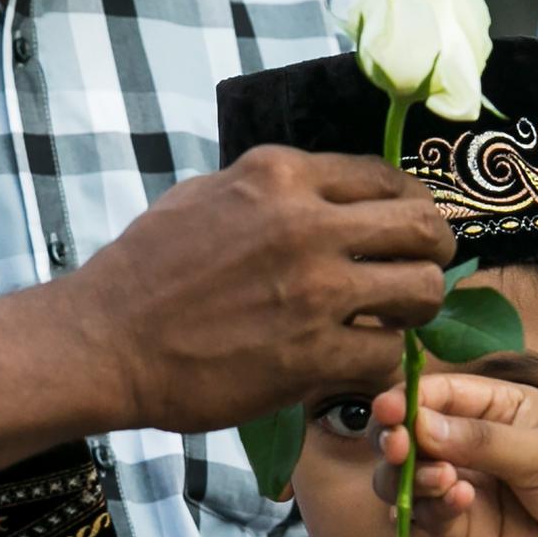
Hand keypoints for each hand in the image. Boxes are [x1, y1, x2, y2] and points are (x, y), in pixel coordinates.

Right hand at [67, 145, 454, 432]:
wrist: (103, 342)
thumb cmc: (146, 268)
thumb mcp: (209, 194)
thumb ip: (276, 190)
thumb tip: (330, 195)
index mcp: (281, 175)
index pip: (385, 175)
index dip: (411, 204)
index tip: (408, 228)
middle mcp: (306, 223)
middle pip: (422, 226)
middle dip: (434, 251)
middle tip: (421, 271)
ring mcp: (313, 290)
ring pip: (422, 289)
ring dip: (418, 308)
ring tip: (394, 319)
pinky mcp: (311, 354)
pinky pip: (388, 353)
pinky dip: (381, 361)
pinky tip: (357, 359)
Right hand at [369, 373, 537, 536]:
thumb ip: (481, 440)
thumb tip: (418, 423)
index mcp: (501, 409)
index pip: (439, 394)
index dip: (408, 398)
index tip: (390, 408)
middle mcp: (477, 449)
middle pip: (412, 436)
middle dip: (396, 437)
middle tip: (397, 444)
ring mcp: (471, 494)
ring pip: (409, 479)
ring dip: (409, 474)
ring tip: (440, 477)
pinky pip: (430, 518)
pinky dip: (432, 508)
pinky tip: (459, 501)